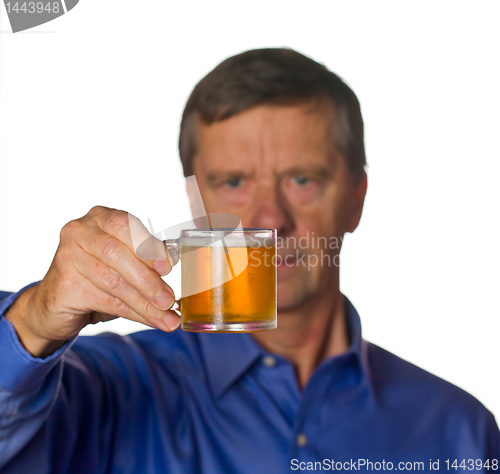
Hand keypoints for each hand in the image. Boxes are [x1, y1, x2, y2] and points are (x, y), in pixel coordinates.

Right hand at [5, 206, 179, 356]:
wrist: (57, 301)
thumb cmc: (99, 276)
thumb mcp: (125, 262)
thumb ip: (147, 261)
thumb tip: (177, 266)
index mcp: (100, 217)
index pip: (125, 225)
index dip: (148, 246)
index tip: (168, 266)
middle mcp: (80, 231)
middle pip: (117, 254)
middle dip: (148, 280)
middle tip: (169, 299)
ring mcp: (67, 257)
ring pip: (113, 281)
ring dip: (144, 302)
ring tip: (166, 315)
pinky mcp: (63, 286)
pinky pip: (104, 301)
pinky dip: (132, 313)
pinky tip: (150, 320)